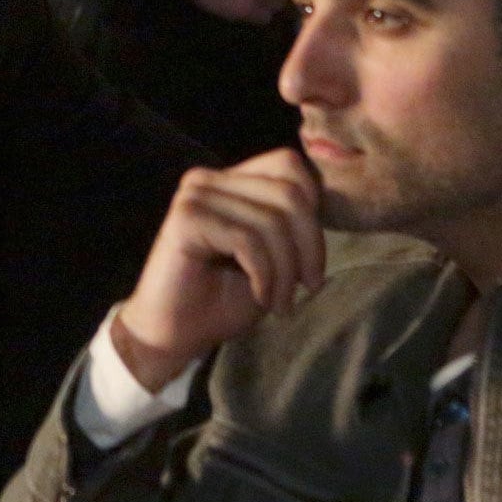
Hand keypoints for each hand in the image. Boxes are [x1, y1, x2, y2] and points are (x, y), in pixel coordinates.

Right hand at [111, 150, 325, 390]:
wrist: (174, 335)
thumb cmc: (222, 299)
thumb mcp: (272, 257)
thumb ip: (291, 224)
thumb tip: (326, 204)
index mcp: (228, 181)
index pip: (290, 166)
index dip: (314, 212)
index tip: (311, 263)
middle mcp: (208, 179)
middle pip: (289, 193)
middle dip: (309, 247)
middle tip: (308, 287)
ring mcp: (194, 196)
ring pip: (271, 221)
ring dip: (286, 271)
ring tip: (281, 303)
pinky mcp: (185, 219)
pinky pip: (248, 241)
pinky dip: (265, 276)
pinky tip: (261, 298)